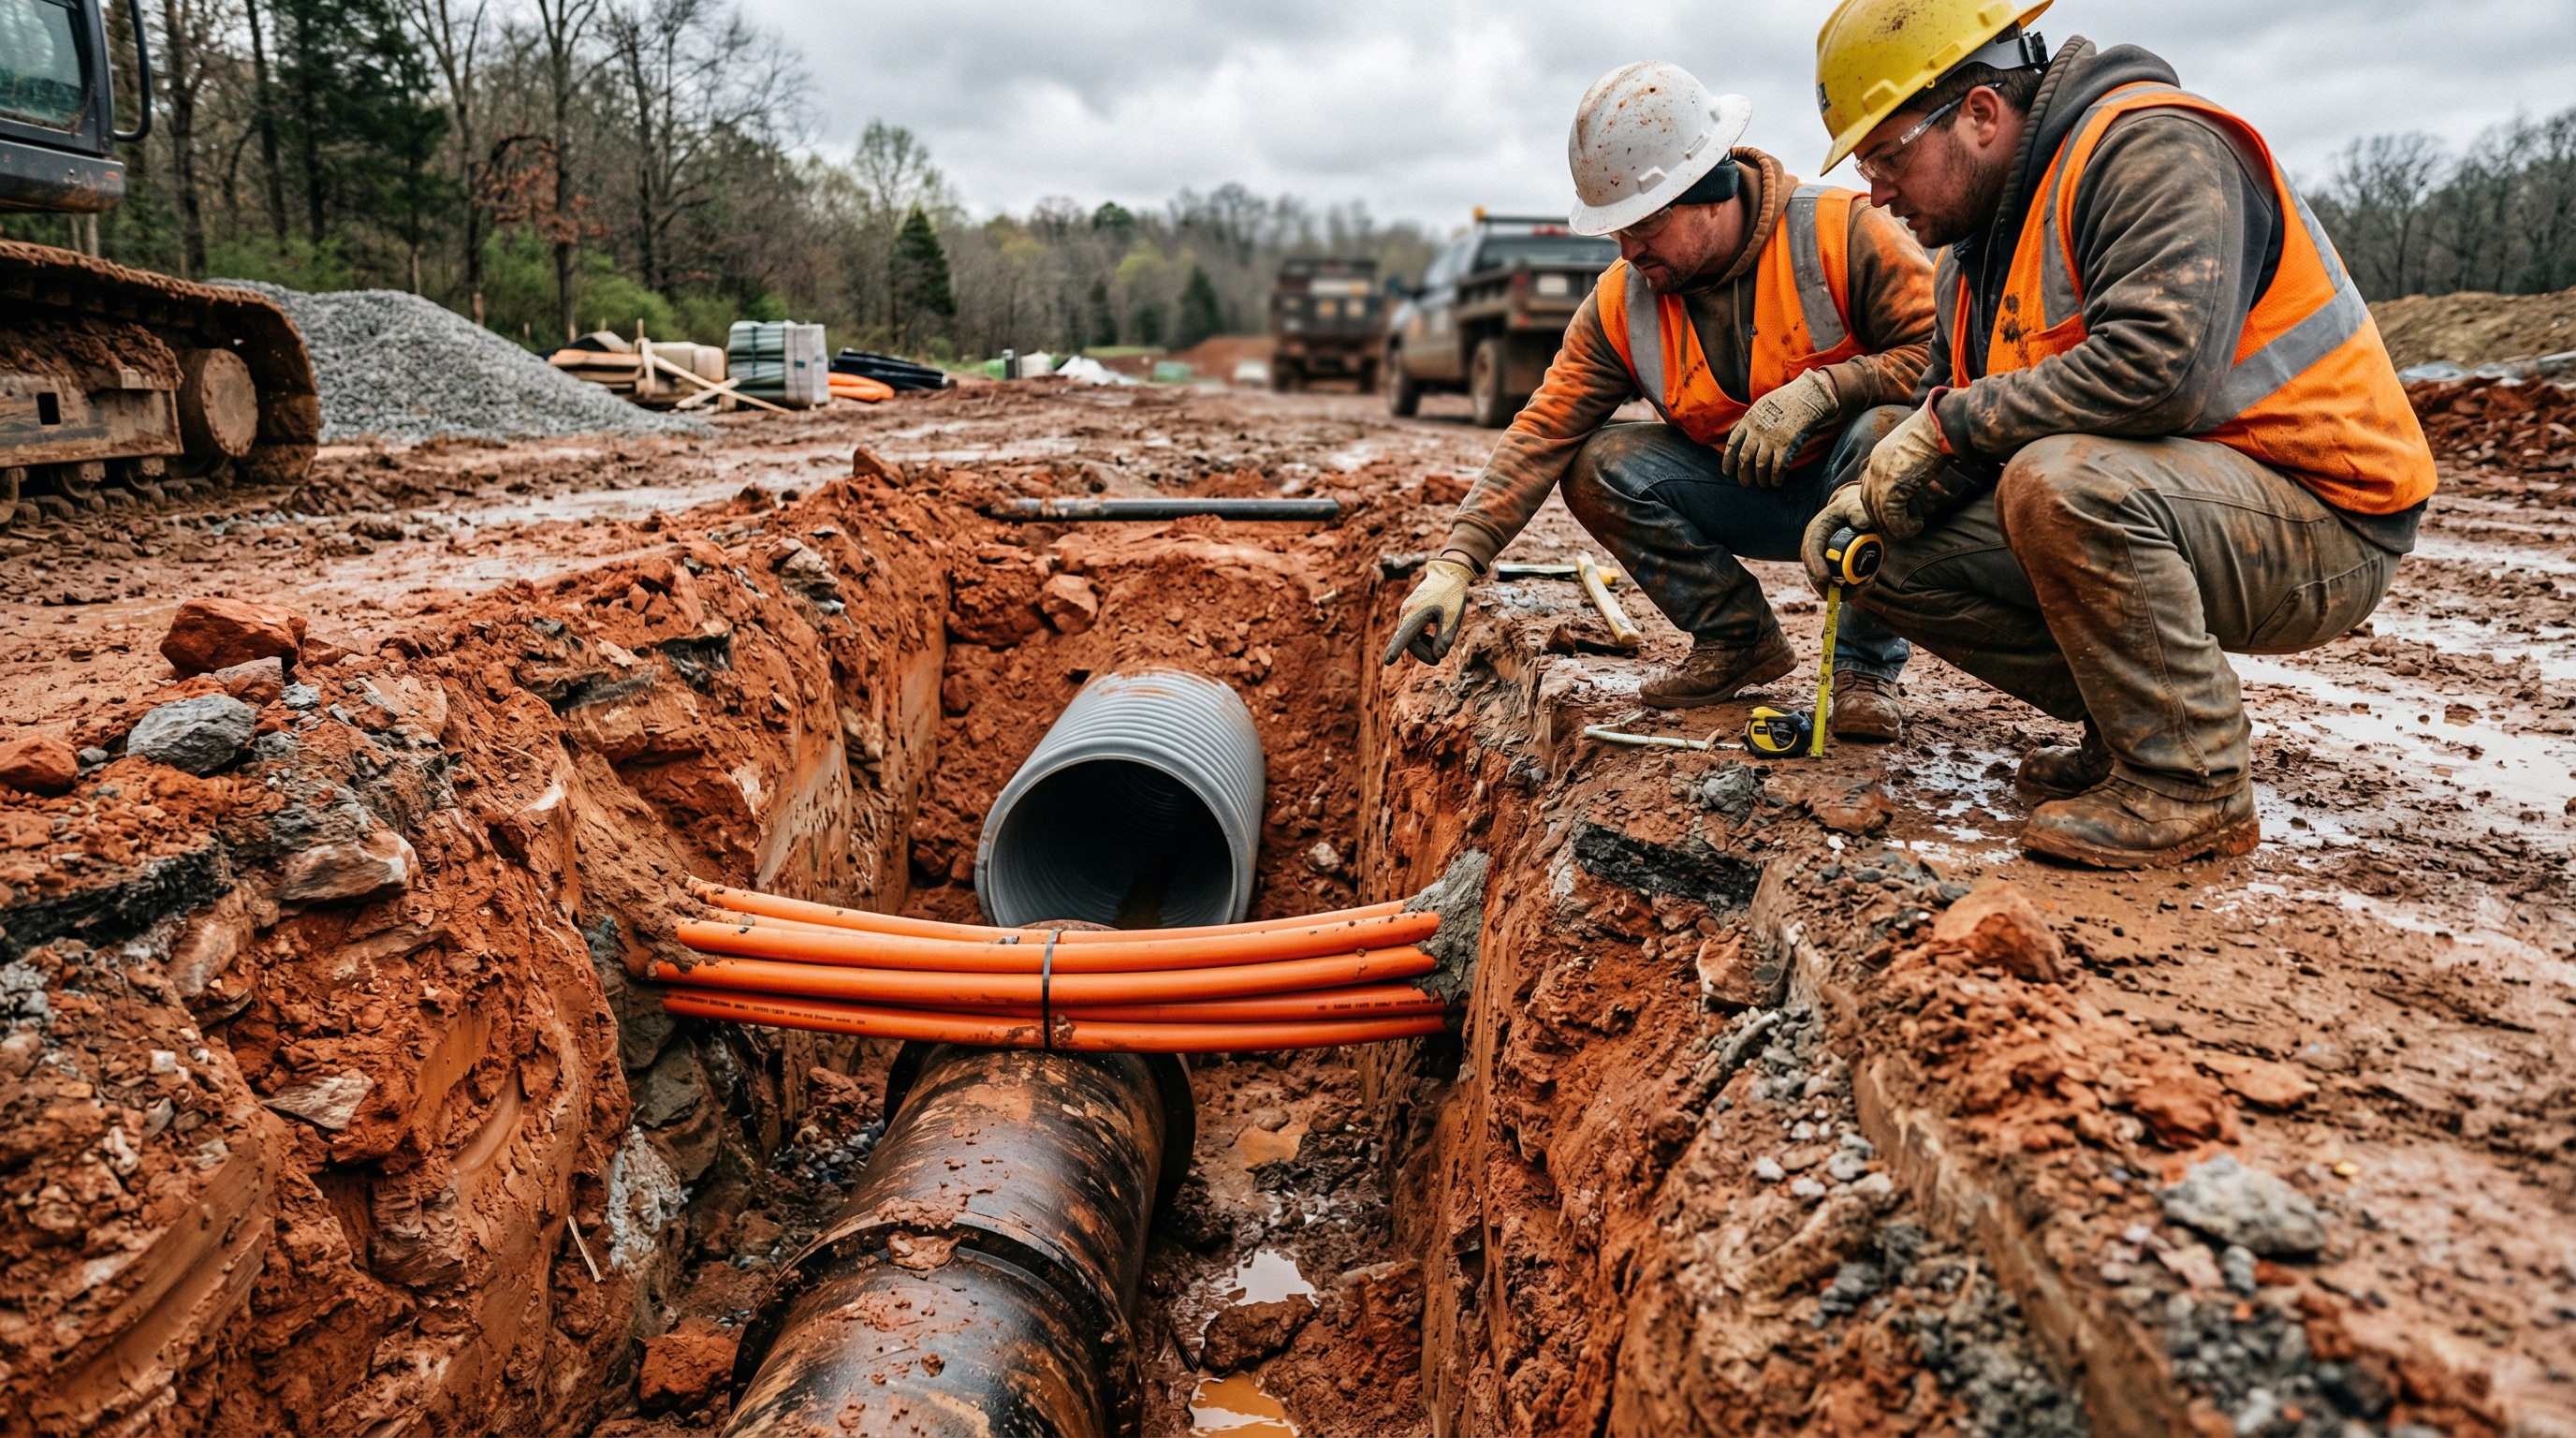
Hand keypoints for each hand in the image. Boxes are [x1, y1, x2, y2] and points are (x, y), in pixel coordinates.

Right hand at [1383, 558, 1474, 665]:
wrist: (1449, 573)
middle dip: (1423, 653)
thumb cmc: (1452, 595)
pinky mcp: (1412, 611)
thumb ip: (1445, 637)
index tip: (1388, 661)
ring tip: (1440, 648)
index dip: (1396, 650)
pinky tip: (1434, 639)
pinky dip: (1423, 638)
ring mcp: (1408, 611)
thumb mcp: (1452, 617)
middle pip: (1410, 641)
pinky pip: (1413, 630)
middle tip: (1438, 660)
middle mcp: (1407, 613)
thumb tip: (1438, 656)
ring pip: (1411, 637)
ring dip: (1424, 646)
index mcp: (1415, 613)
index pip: (1404, 636)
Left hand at [1722, 370, 1837, 487]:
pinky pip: (1777, 467)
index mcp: (1749, 421)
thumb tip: (1731, 429)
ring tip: (1763, 485)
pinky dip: (1776, 478)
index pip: (1732, 444)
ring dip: (1761, 479)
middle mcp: (1757, 431)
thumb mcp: (1759, 406)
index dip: (1728, 460)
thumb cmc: (1784, 400)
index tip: (1727, 472)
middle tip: (1746, 484)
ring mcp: (1771, 438)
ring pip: (1760, 466)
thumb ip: (1746, 420)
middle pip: (1744, 458)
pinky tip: (1777, 483)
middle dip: (1743, 475)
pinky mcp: (1787, 444)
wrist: (1808, 395)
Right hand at [1801, 487, 1874, 594]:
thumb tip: (1863, 524)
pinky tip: (1869, 584)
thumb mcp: (1855, 505)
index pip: (1810, 551)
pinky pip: (1837, 586)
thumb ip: (1859, 511)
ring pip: (1826, 585)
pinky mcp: (1833, 570)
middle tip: (1857, 589)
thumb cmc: (1853, 507)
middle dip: (1832, 588)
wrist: (1854, 511)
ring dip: (1846, 591)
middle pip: (1814, 575)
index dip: (1816, 566)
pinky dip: (1852, 590)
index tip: (1827, 579)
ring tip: (1869, 583)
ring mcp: (1823, 562)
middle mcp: (1815, 550)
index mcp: (1816, 532)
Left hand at [1857, 402, 1950, 539]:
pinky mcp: (1891, 487)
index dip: (1876, 506)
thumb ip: (1908, 463)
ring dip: (1894, 527)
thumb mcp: (1914, 447)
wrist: (1940, 424)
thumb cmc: (1935, 432)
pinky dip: (1903, 527)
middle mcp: (1875, 466)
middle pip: (1868, 503)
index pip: (1867, 488)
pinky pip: (1891, 518)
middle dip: (1881, 520)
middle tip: (1897, 529)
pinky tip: (1916, 525)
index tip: (1889, 516)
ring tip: (1909, 529)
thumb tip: (1917, 476)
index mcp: (1878, 455)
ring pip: (1879, 514)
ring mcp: (1881, 476)